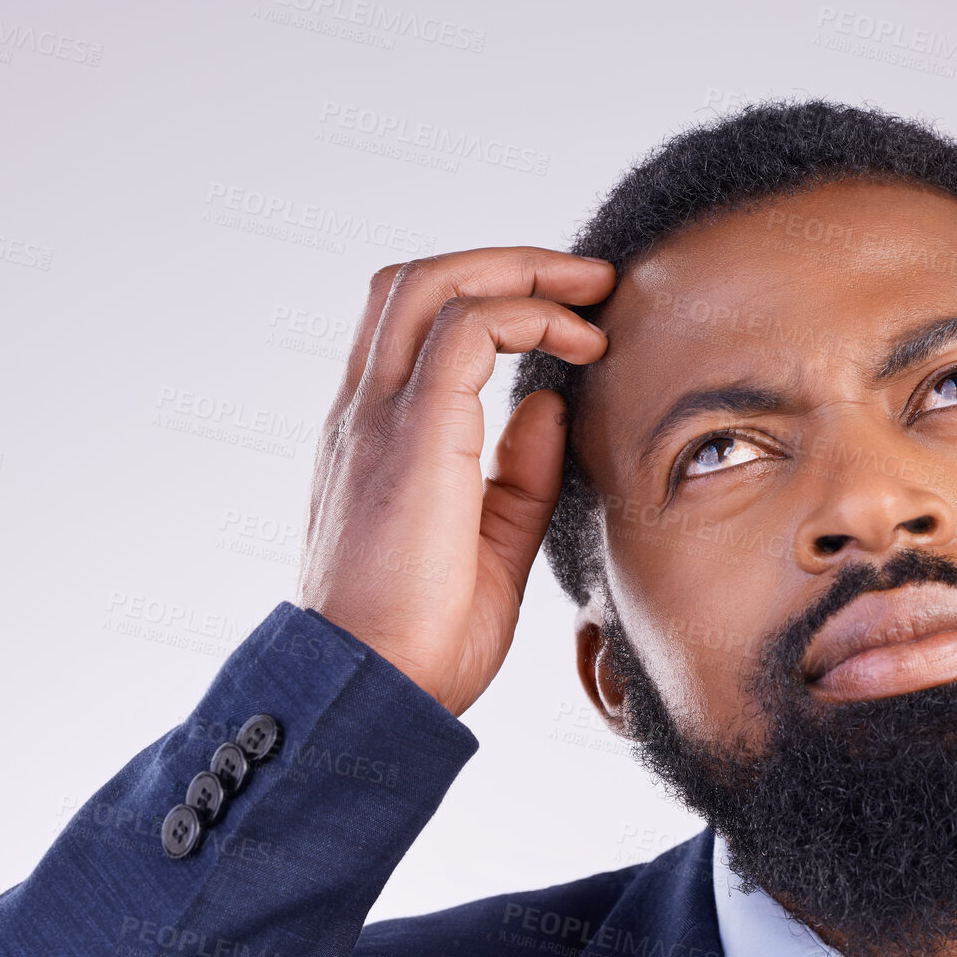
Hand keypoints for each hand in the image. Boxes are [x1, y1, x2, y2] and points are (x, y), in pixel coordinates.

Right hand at [295, 248, 614, 715]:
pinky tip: (579, 346)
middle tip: (590, 278)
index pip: (414, 325)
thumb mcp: (492, 543)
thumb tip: (549, 405)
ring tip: (591, 293)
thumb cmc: (421, 641)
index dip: (493, 297)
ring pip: (432, 285)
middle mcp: (365, 415)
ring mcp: (378, 420)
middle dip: (510, 261)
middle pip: (417, 281)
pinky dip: (527, 317)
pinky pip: (466, 332)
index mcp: (376, 438)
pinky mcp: (410, 438)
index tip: (573, 318)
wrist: (373, 695)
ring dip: (520, 271)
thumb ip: (517, 473)